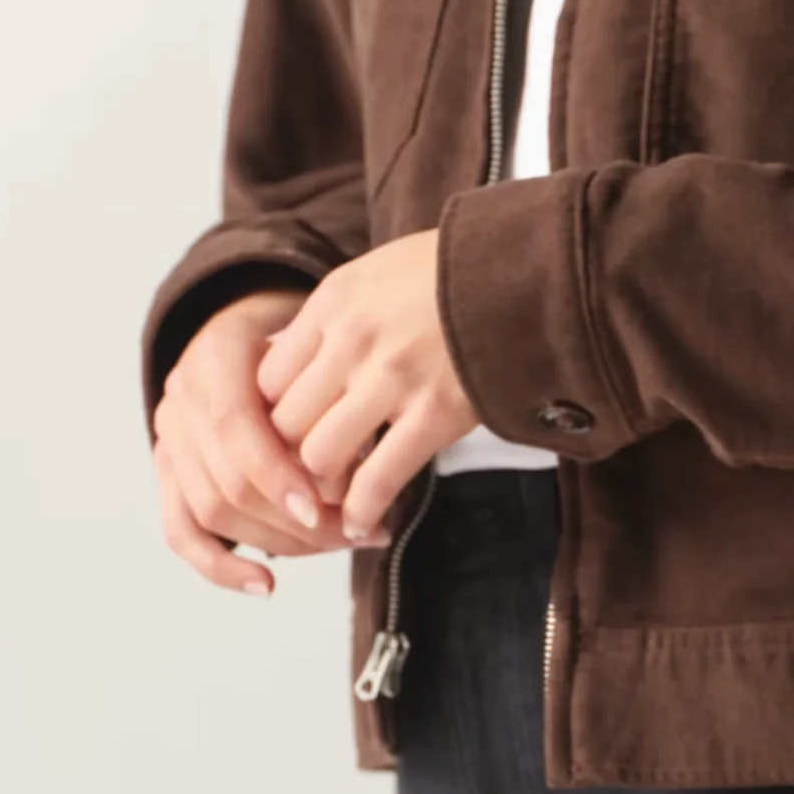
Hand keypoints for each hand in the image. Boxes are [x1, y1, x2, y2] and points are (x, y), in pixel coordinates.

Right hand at [154, 289, 349, 595]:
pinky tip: (266, 585)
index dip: (278, 477)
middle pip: (229, 481)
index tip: (325, 511)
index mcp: (216, 352)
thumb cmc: (307, 352)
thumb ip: (333, 410)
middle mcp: (183, 391)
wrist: (262, 339)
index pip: (235, 427)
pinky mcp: (168, 472)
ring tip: (341, 545)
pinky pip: (180, 531)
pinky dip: (221, 566)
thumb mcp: (326, 361)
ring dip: (281, 543)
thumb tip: (361, 487)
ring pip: (213, 511)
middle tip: (361, 533)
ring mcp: (170, 434)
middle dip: (298, 521)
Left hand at [257, 231, 477, 543]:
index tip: (292, 438)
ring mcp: (391, 378)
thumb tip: (299, 358)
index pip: (267, 379)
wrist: (527, 271)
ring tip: (337, 498)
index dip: (272, 418)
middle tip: (308, 480)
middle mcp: (351, 340)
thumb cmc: (456, 274)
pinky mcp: (434, 414)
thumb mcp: (378, 274)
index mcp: (332, 303)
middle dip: (291, 459)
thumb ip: (338, 316)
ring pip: (319, 454)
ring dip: (324, 486)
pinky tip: (364, 522)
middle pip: (285, 422)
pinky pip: (378, 477)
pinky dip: (363, 509)